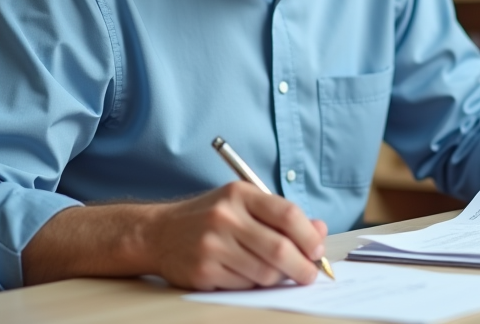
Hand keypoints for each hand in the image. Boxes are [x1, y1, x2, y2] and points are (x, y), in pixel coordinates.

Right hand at [148, 181, 327, 290]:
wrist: (159, 233)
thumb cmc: (210, 217)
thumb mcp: (243, 203)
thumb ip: (281, 215)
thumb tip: (320, 231)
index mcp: (240, 194)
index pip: (287, 214)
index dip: (309, 236)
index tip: (317, 250)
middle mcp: (225, 217)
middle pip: (279, 248)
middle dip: (302, 267)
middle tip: (309, 274)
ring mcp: (212, 245)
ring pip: (264, 272)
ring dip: (278, 278)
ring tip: (276, 273)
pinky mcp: (203, 272)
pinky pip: (244, 286)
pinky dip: (254, 285)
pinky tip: (248, 274)